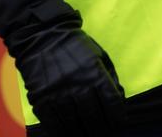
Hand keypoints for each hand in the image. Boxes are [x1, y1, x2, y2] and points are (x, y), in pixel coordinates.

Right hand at [12, 28, 126, 135]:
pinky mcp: (41, 98)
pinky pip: (53, 122)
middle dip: (101, 129)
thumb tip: (120, 98)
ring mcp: (58, 93)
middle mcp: (78, 84)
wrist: (42, 35)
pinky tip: (67, 134)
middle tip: (104, 134)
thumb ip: (110, 76)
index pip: (112, 102)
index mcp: (95, 73)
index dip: (118, 117)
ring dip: (82, 134)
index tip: (119, 124)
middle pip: (94, 117)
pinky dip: (61, 132)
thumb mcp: (99, 55)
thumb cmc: (75, 45)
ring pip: (74, 123)